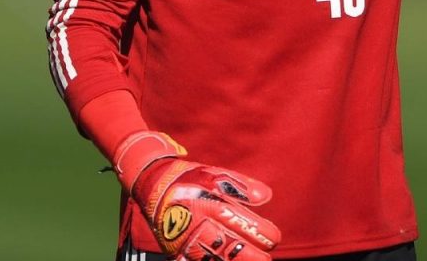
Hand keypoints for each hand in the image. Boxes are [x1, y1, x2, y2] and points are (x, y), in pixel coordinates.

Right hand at [113, 131, 280, 260]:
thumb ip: (241, 186)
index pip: (244, 225)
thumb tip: (266, 195)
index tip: (273, 237)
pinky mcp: (175, 251)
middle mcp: (199, 225)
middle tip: (266, 259)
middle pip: (233, 248)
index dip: (263, 234)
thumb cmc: (189, 178)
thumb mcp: (215, 174)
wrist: (153, 185)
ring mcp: (186, 241)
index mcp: (212, 204)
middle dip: (253, 256)